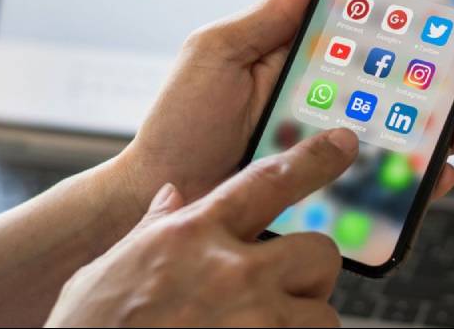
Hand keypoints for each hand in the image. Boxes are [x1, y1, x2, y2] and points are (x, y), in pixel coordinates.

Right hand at [46, 129, 358, 327]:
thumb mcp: (110, 269)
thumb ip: (152, 228)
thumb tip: (170, 196)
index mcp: (193, 236)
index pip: (270, 180)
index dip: (314, 158)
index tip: (343, 143)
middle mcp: (232, 271)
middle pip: (318, 251)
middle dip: (310, 271)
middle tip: (286, 289)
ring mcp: (255, 318)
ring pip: (323, 310)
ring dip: (302, 320)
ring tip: (266, 326)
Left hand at [116, 0, 453, 209]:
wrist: (161, 197)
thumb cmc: (181, 124)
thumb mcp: (219, 53)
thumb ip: (271, 16)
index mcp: (311, 63)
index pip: (377, 35)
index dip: (420, 18)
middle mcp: (334, 103)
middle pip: (408, 81)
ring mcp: (339, 147)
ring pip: (412, 132)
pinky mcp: (339, 191)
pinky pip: (392, 185)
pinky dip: (423, 179)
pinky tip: (440, 171)